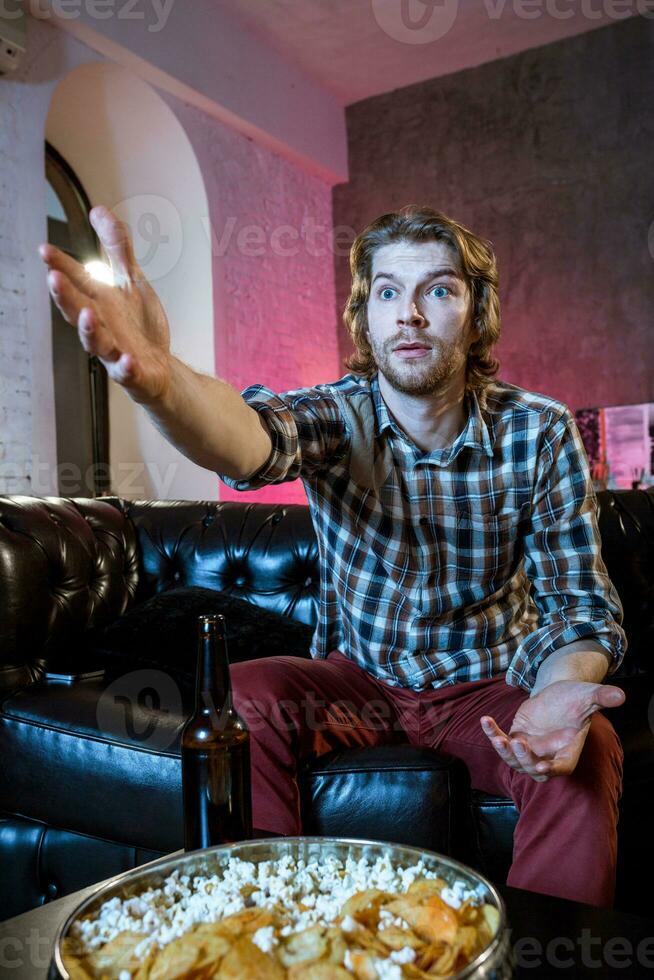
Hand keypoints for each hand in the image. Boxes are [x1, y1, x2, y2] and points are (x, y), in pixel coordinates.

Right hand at [38, 205, 171, 403]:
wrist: (159, 368)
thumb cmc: (138, 326)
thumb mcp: (130, 281)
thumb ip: (116, 248)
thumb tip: (98, 211)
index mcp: (99, 303)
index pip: (76, 282)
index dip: (61, 267)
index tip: (45, 250)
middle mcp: (101, 327)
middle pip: (77, 312)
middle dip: (65, 296)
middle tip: (54, 278)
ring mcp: (114, 351)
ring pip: (96, 343)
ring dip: (90, 330)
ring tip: (89, 314)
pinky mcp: (132, 373)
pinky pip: (126, 372)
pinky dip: (125, 367)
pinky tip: (127, 360)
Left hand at [480, 680, 624, 781]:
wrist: (557, 693)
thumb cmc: (575, 697)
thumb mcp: (588, 695)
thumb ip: (602, 697)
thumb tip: (620, 695)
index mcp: (568, 749)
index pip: (562, 766)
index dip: (552, 768)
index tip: (543, 766)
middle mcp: (548, 753)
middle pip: (534, 769)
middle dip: (524, 760)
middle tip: (517, 744)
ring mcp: (530, 748)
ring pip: (515, 761)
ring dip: (504, 753)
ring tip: (496, 738)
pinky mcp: (516, 738)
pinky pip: (501, 742)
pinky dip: (491, 734)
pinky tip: (485, 720)